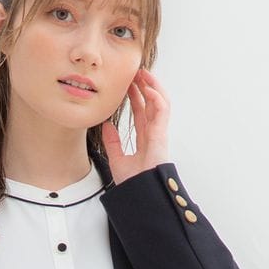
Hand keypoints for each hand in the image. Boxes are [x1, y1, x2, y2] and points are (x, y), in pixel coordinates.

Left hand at [101, 66, 170, 184]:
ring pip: (160, 103)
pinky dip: (156, 97)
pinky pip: (162, 111)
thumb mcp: (117, 160)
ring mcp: (159, 134)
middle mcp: (153, 134)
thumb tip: (106, 126)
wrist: (139, 195)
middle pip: (151, 104)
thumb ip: (113, 143)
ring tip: (143, 74)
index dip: (136, 97)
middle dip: (144, 87)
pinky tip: (147, 88)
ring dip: (153, 87)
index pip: (141, 113)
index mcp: (145, 140)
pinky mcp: (162, 135)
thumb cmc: (133, 184)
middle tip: (134, 73)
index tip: (127, 85)